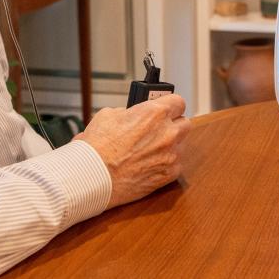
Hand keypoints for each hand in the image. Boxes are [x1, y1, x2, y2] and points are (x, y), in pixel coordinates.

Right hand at [76, 94, 190, 208]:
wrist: (93, 177)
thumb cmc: (97, 148)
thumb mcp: (109, 115)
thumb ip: (129, 112)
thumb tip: (133, 115)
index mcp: (155, 113)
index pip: (178, 102)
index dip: (170, 105)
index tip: (166, 108)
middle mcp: (168, 132)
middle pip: (184, 122)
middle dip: (173, 124)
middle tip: (158, 128)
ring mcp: (171, 154)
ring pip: (181, 144)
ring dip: (170, 144)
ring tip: (150, 149)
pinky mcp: (169, 174)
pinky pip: (176, 163)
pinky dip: (166, 162)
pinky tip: (150, 163)